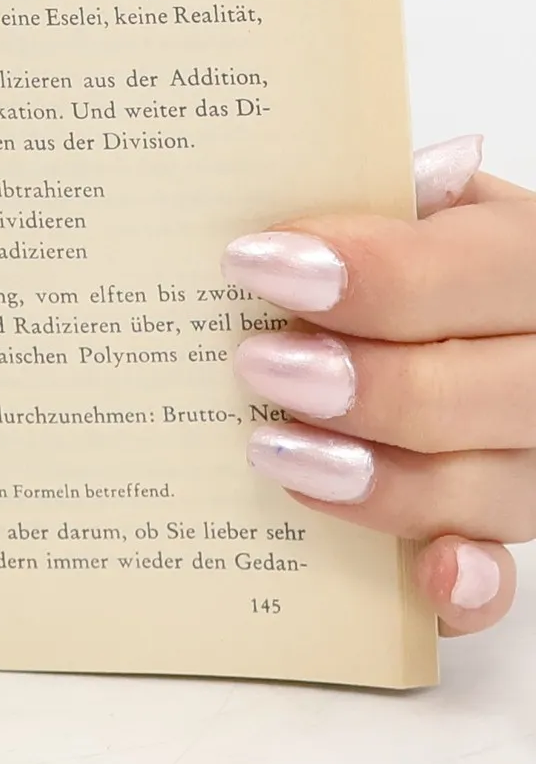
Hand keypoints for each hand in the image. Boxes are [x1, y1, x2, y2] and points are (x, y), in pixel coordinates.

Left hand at [225, 135, 528, 634]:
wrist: (473, 319)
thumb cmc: (427, 257)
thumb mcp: (424, 208)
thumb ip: (389, 199)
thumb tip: (373, 180)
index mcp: (530, 260)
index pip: (474, 271)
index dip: (370, 275)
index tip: (255, 264)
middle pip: (485, 390)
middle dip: (366, 383)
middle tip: (257, 365)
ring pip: (490, 486)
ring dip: (381, 479)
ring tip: (274, 451)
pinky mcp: (509, 528)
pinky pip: (504, 577)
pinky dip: (467, 582)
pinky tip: (426, 573)